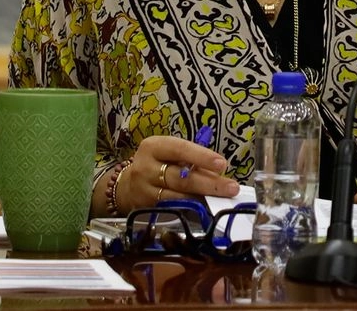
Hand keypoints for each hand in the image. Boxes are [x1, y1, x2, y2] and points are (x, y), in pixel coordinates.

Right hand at [110, 135, 240, 214]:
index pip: (180, 149)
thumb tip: (219, 172)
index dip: (201, 157)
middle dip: (209, 183)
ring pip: (178, 196)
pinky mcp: (146, 209)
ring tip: (223, 199)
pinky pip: (172, 209)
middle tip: (231, 187)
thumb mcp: (167, 153)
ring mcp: (145, 191)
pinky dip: (191, 209)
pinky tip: (206, 209)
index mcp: (153, 147)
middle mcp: (146, 167)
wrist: (126, 186)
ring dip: (203, 199)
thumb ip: (190, 160)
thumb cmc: (155, 165)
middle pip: (181, 177)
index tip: (222, 164)